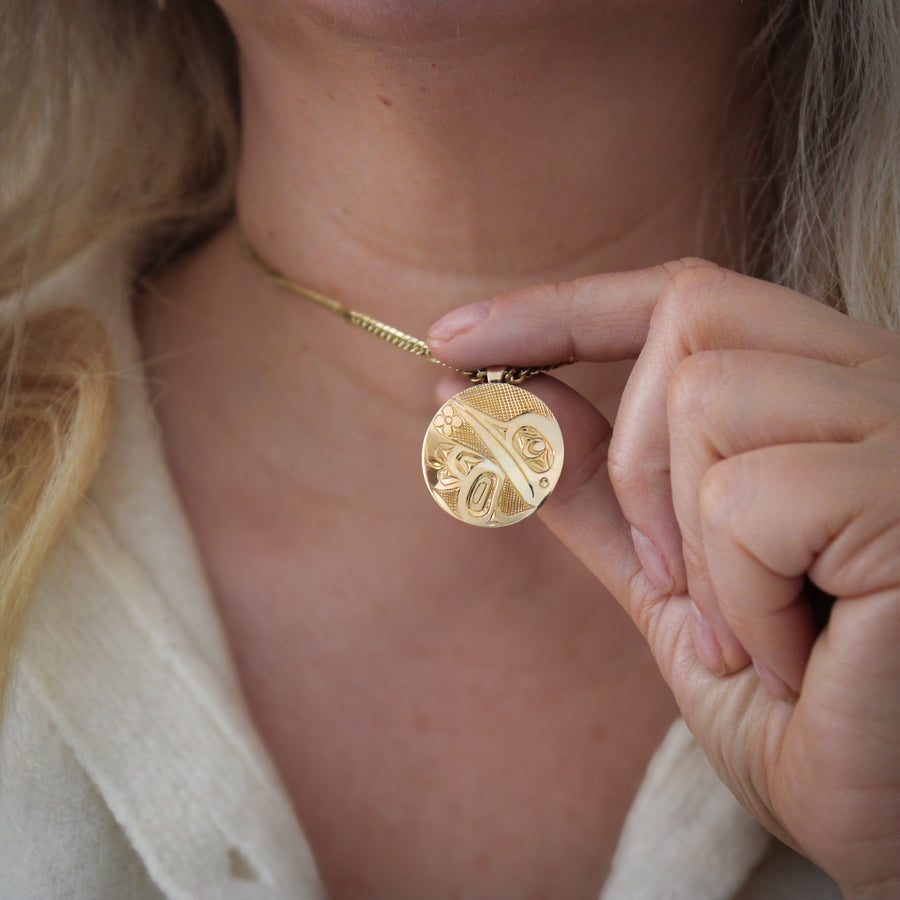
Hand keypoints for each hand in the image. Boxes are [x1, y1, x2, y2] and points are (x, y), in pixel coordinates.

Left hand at [428, 261, 899, 898]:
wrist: (894, 818)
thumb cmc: (796, 709)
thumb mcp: (671, 585)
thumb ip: (600, 488)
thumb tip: (512, 402)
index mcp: (825, 395)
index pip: (686, 295)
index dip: (561, 309)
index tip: (453, 340)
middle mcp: (881, 383)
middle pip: (694, 318)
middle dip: (638, 457)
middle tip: (670, 577)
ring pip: (712, 397)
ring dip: (692, 543)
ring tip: (749, 635)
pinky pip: (749, 497)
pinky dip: (738, 596)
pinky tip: (796, 657)